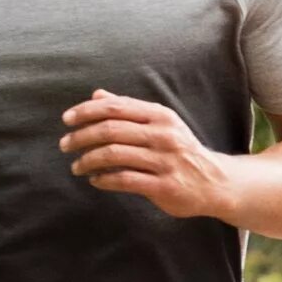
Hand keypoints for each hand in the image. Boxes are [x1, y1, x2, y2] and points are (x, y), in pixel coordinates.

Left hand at [61, 91, 233, 219]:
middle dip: (81, 137)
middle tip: (65, 145)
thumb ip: (129, 110)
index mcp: (161, 116)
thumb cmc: (182, 151)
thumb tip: (96, 95)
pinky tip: (95, 180)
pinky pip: (124, 180)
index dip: (86, 112)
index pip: (115, 107)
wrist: (216, 182)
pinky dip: (104, 180)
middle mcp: (163, 136)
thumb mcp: (161, 124)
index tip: (67, 120)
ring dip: (87, 160)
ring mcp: (164, 161)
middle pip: (110, 130)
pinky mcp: (164, 186)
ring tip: (76, 166)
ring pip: (113, 155)